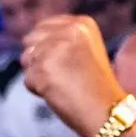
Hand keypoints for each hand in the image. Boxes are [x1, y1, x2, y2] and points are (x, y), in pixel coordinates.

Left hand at [21, 16, 125, 136]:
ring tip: (64, 84)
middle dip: (41, 60)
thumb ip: (62, 41)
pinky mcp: (43, 67)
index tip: (68, 64)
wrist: (109, 112)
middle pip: (30, 40)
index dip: (49, 49)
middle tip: (65, 76)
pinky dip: (39, 90)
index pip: (43, 27)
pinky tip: (59, 93)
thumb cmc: (97, 88)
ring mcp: (54, 47)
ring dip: (39, 75)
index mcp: (82, 24)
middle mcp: (68, 30)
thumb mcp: (86, 52)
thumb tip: (29, 43)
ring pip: (26, 59)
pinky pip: (28, 79)